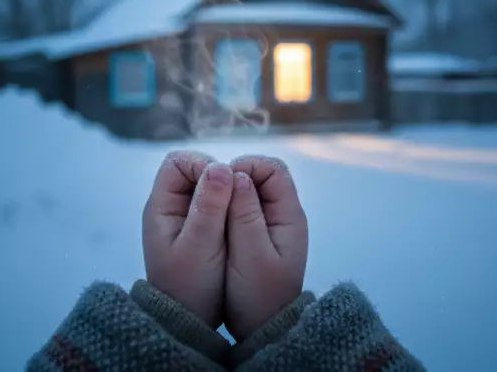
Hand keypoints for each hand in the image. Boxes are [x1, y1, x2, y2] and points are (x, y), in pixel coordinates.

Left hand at [142, 151, 233, 327]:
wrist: (185, 323)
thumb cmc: (190, 287)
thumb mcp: (201, 246)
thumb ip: (209, 207)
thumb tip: (220, 167)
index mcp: (161, 208)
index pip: (177, 162)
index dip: (203, 165)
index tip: (226, 184)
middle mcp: (170, 208)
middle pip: (195, 171)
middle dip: (219, 180)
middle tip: (238, 200)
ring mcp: (184, 219)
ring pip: (208, 188)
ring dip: (227, 194)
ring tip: (240, 214)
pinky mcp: (198, 231)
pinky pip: (215, 206)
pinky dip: (229, 208)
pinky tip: (239, 224)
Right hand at [224, 155, 308, 340]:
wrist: (264, 331)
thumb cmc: (259, 295)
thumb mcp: (250, 254)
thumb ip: (245, 214)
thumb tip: (237, 175)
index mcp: (289, 216)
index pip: (274, 170)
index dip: (246, 166)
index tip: (219, 182)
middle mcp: (283, 216)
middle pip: (260, 177)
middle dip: (232, 179)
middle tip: (209, 196)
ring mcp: (271, 227)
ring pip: (248, 193)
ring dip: (227, 195)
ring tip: (208, 210)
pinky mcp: (257, 238)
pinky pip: (241, 211)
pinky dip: (226, 210)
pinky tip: (212, 223)